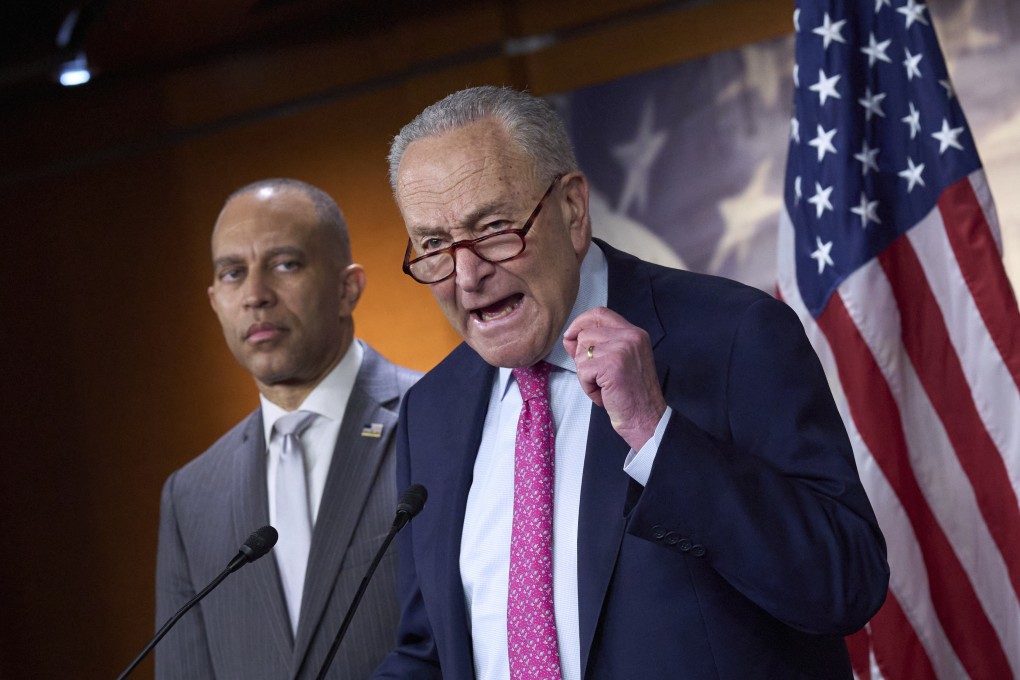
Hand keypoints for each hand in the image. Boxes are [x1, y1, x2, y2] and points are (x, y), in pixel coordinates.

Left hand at [563, 307, 665, 450]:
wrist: (646, 418)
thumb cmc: (632, 394)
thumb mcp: (620, 360)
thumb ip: (600, 345)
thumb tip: (570, 338)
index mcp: (634, 333)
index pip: (600, 313)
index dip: (581, 322)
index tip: (571, 336)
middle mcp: (630, 337)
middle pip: (586, 334)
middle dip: (583, 358)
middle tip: (598, 376)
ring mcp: (622, 349)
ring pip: (581, 353)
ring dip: (585, 374)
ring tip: (604, 386)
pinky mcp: (612, 365)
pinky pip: (583, 371)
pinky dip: (588, 386)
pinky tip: (603, 393)